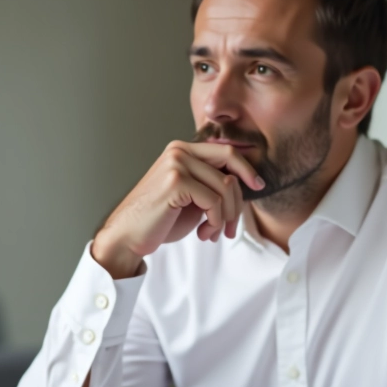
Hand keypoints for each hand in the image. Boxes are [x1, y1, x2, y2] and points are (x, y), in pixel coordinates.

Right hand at [92, 141, 264, 277]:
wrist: (128, 236)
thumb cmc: (159, 220)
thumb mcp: (192, 197)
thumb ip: (212, 184)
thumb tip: (246, 183)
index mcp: (182, 150)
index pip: (227, 153)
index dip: (247, 170)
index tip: (258, 186)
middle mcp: (179, 151)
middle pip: (230, 170)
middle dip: (238, 203)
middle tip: (231, 228)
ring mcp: (177, 164)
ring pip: (226, 188)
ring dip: (225, 218)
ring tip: (211, 233)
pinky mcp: (176, 181)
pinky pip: (215, 202)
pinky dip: (215, 222)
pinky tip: (203, 233)